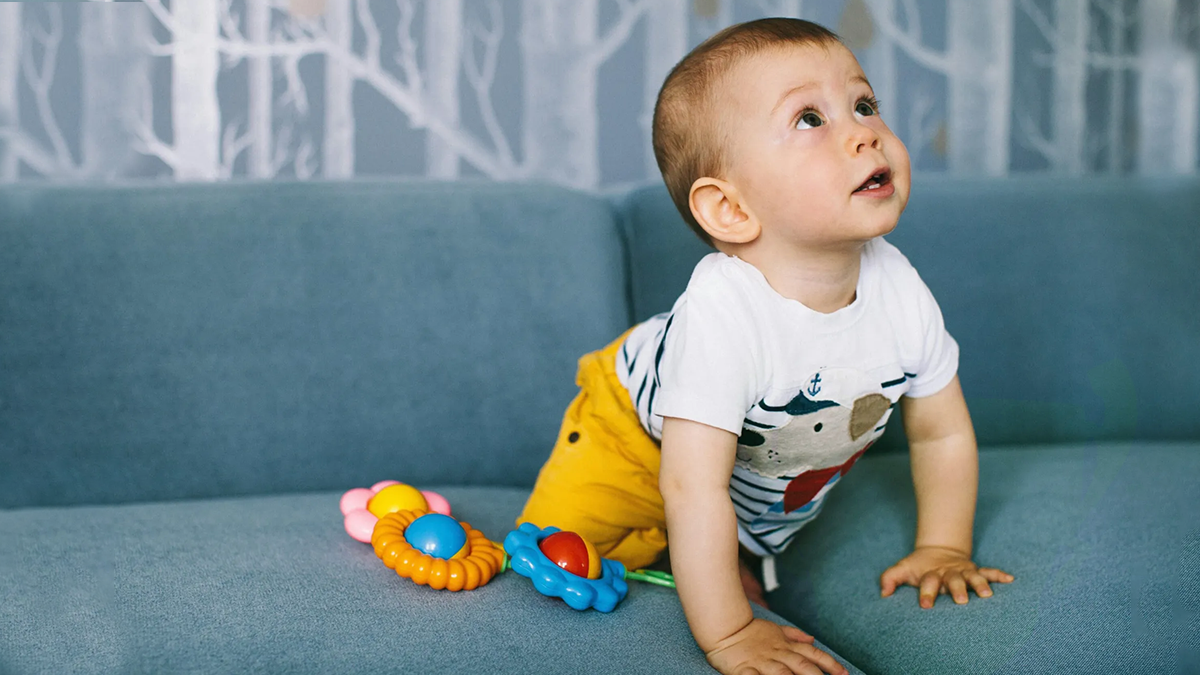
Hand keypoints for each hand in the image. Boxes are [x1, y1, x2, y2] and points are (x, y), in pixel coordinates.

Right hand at [705, 618, 847, 674]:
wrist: (724, 628)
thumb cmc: (751, 632)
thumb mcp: (775, 630)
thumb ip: (795, 636)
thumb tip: (812, 640)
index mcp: (785, 646)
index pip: (812, 655)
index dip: (829, 664)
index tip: (843, 673)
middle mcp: (777, 655)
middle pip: (802, 666)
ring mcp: (761, 662)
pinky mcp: (744, 670)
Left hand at [879, 545, 1013, 608]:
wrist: (937, 550)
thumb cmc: (919, 567)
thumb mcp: (903, 569)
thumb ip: (890, 578)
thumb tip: (883, 593)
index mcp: (932, 574)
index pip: (928, 582)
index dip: (926, 593)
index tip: (926, 605)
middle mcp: (949, 573)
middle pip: (953, 580)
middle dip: (957, 589)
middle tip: (960, 600)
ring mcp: (963, 571)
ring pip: (973, 576)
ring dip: (980, 584)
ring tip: (987, 594)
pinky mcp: (975, 570)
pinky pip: (988, 571)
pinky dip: (998, 574)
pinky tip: (1010, 579)